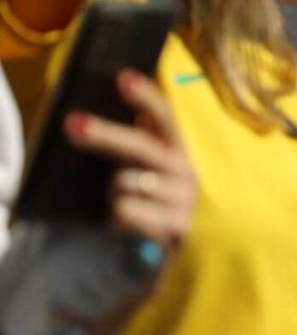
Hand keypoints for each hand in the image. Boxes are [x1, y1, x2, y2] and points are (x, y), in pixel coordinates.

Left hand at [64, 69, 195, 251]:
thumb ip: (130, 142)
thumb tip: (91, 117)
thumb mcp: (136, 169)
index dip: (145, 96)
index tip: (123, 78)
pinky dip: (117, 218)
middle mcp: (185, 170)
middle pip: (141, 146)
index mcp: (175, 148)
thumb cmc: (139, 203)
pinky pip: (127, 211)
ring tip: (116, 203)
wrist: (152, 255)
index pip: (164, 116)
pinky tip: (123, 224)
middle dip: (104, 134)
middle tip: (73, 125)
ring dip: (112, 192)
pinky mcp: (175, 228)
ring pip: (126, 183)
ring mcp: (183, 199)